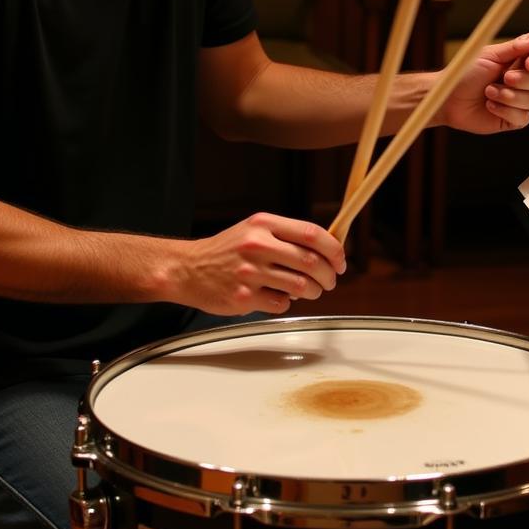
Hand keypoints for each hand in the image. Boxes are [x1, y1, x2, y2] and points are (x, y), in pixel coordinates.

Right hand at [175, 213, 345, 315]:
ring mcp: (250, 271)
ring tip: (309, 291)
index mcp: (263, 224)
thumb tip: (327, 249)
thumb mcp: (255, 230)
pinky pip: (281, 304)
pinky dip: (286, 303)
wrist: (188, 269)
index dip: (334, 249)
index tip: (341, 261)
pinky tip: (276, 296)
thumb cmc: (226, 250)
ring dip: (312, 292)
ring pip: (301, 286)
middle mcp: (257, 245)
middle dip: (328, 276)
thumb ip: (287, 236)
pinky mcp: (244, 297)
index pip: (312, 234)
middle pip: (311, 262)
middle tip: (329, 281)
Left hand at [438, 31, 528, 133]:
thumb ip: (513, 48)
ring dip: (508, 96)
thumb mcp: (488, 56)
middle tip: (504, 77)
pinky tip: (489, 106)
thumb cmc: (464, 75)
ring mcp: (519, 101)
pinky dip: (505, 110)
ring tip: (488, 92)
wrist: (448, 98)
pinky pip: (523, 117)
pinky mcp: (513, 119)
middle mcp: (523, 82)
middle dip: (523, 80)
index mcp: (519, 62)